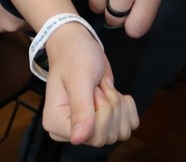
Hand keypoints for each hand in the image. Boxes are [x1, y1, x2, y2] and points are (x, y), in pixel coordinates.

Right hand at [42, 22, 139, 145]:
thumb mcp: (80, 79)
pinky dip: (128, 106)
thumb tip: (78, 140)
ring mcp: (88, 127)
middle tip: (100, 86)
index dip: (102, 111)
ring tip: (105, 87)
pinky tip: (116, 92)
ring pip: (119, 132)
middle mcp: (70, 131)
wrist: (78, 45)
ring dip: (119, 105)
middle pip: (107, 136)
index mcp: (56, 124)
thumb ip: (80, 109)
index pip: (92, 137)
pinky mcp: (104, 121)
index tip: (95, 90)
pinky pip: (128, 125)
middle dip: (112, 106)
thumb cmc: (75, 57)